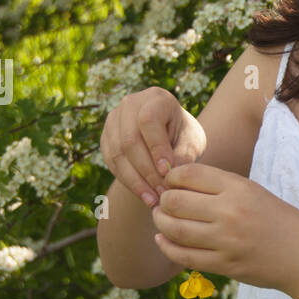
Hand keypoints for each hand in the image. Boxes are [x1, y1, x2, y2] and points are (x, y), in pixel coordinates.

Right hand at [99, 87, 206, 207]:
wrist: (169, 137)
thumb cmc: (184, 137)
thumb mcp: (192, 142)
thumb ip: (185, 154)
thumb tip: (170, 172)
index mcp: (156, 98)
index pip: (148, 120)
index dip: (156, 148)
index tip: (168, 172)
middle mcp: (130, 104)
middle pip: (130, 140)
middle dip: (147, 171)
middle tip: (163, 193)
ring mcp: (114, 120)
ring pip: (118, 154)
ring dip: (136, 181)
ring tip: (154, 200)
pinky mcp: (105, 138)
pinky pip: (112, 162)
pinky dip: (128, 181)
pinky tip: (144, 196)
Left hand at [151, 162, 298, 293]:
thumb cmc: (276, 220)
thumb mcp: (253, 192)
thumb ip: (219, 186)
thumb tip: (176, 183)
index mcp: (239, 187)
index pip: (188, 174)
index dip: (170, 177)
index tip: (170, 183)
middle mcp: (231, 211)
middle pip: (175, 201)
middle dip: (162, 201)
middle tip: (162, 204)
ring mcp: (227, 240)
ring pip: (175, 229)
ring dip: (161, 223)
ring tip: (161, 220)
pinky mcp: (225, 265)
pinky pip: (184, 256)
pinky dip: (167, 247)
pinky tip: (163, 240)